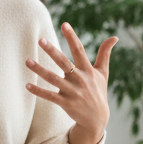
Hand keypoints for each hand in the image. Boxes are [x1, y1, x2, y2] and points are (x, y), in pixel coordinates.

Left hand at [25, 22, 117, 143]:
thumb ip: (105, 54)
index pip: (79, 50)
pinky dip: (38, 91)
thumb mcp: (103, 73)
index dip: (72, 37)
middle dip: (52, 51)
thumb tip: (115, 37)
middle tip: (41, 40)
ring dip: (39, 70)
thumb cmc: (98, 92)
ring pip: (53, 79)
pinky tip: (27, 85)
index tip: (64, 24)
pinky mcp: (65, 103)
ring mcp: (72, 92)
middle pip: (64, 62)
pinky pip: (49, 96)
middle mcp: (79, 79)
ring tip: (27, 61)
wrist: (97, 119)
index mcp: (88, 70)